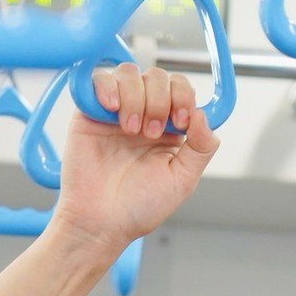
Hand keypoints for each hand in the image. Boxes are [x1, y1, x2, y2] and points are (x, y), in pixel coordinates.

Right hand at [52, 66, 218, 258]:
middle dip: (159, 100)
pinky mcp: (90, 112)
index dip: (184, 97)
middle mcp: (143, 114)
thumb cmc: (137, 208)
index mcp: (168, 129)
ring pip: (130, 73)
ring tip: (129, 128)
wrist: (100, 222)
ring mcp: (115, 111)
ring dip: (135, 96)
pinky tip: (112, 109)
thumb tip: (205, 114)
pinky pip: (99, 78)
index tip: (180, 122)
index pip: (181, 90)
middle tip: (150, 132)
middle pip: (158, 76)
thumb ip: (201, 147)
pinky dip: (108, 86)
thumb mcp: (182, 180)